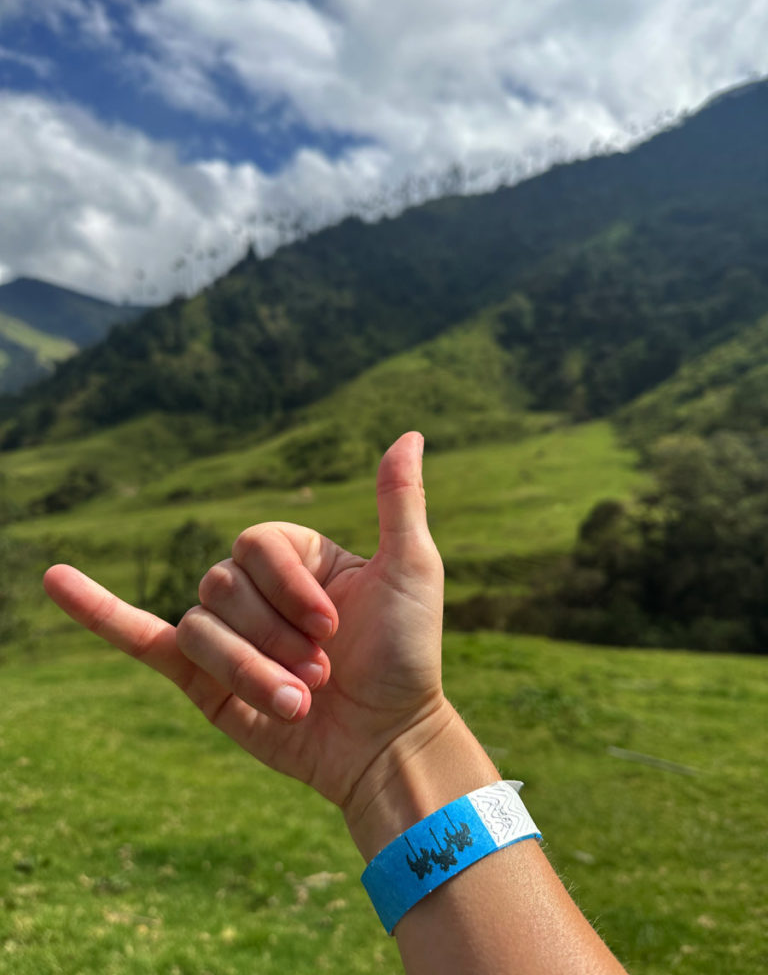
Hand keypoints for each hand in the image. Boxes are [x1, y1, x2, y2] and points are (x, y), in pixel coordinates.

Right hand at [43, 432, 447, 820]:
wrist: (388, 739)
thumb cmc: (407, 653)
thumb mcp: (412, 568)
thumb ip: (398, 502)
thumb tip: (410, 434)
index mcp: (294, 557)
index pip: (254, 544)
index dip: (289, 586)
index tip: (334, 625)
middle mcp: (255, 589)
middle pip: (222, 587)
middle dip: (275, 636)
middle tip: (323, 671)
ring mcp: (226, 632)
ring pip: (200, 629)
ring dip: (250, 670)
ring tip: (301, 701)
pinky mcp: (201, 678)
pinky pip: (139, 636)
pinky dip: (96, 611)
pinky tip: (54, 579)